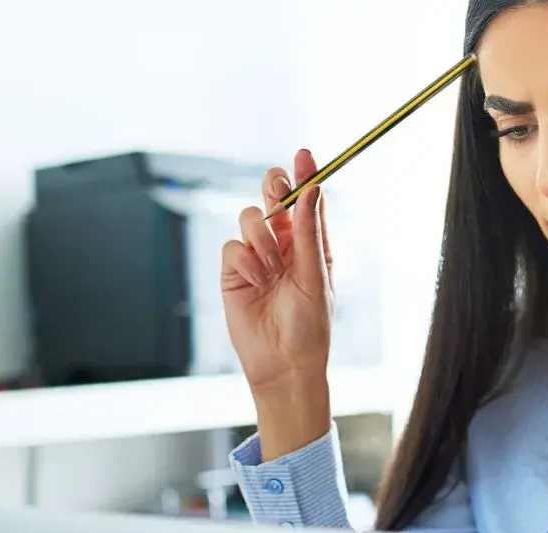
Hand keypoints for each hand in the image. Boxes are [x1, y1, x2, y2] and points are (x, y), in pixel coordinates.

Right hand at [221, 148, 333, 394]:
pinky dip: (244, 261)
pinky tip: (255, 282)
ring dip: (261, 239)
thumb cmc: (309, 326)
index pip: (307, 201)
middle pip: (274, 198)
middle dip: (274, 188)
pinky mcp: (234, 271)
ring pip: (249, 218)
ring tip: (272, 270)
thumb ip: (309, 233)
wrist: (282, 363)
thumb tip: (311, 191)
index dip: (305, 176)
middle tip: (277, 188)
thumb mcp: (315, 276)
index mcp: (312, 244)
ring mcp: (257, 256)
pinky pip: (232, 246)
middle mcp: (285, 245)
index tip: (304, 154)